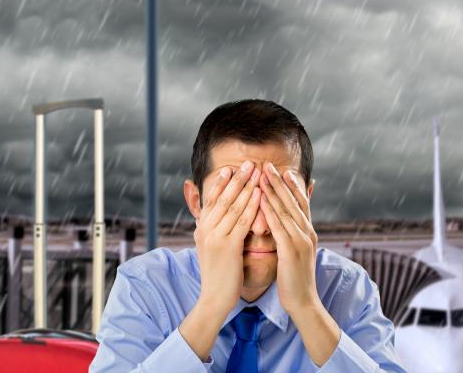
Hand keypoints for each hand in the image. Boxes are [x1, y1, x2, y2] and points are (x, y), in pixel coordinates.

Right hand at [179, 160, 260, 360]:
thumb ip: (213, 229)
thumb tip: (215, 215)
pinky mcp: (228, 247)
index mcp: (201, 228)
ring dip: (246, 187)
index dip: (222, 182)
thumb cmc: (217, 274)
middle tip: (248, 163)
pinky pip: (242, 221)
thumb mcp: (210, 247)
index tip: (231, 167)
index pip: (212, 200)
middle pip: (223, 198)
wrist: (214, 298)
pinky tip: (261, 195)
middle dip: (236, 179)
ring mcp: (215, 237)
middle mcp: (205, 229)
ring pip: (233, 206)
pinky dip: (252, 206)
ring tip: (257, 172)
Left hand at [259, 162, 339, 365]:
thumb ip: (292, 237)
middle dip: (280, 181)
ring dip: (273, 190)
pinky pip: (280, 226)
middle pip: (293, 201)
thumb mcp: (295, 253)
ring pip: (286, 209)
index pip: (300, 203)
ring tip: (261, 174)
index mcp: (308, 232)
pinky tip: (261, 199)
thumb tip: (285, 226)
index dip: (291, 185)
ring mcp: (301, 241)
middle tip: (267, 164)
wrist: (304, 302)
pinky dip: (271, 210)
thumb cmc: (295, 279)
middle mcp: (307, 232)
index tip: (281, 169)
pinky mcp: (292, 251)